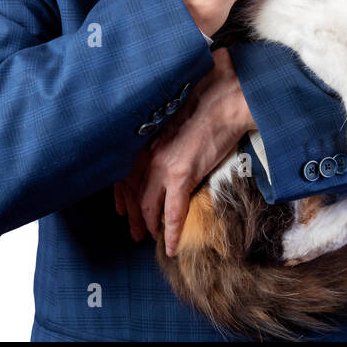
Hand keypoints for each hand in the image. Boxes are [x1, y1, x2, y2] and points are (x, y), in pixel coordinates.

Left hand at [113, 48, 256, 256]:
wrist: (224, 101)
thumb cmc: (206, 107)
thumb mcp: (175, 124)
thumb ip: (165, 141)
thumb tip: (169, 155)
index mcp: (146, 139)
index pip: (125, 174)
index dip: (121, 195)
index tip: (122, 209)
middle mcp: (148, 153)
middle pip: (131, 192)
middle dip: (132, 216)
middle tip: (134, 232)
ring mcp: (162, 165)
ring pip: (147, 206)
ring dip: (148, 226)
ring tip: (151, 239)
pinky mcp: (181, 174)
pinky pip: (172, 213)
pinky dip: (170, 232)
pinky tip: (171, 245)